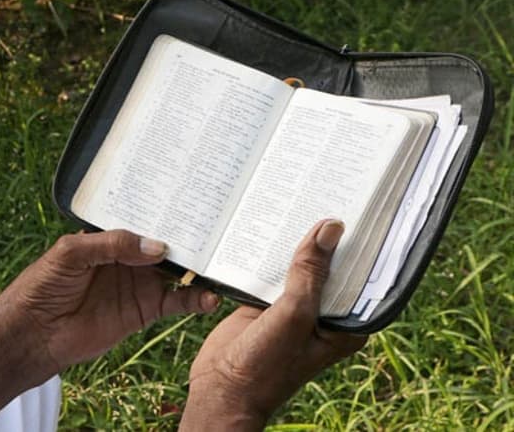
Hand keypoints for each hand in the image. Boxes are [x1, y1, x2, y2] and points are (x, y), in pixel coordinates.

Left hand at [0, 229, 219, 374]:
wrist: (34, 334)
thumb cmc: (43, 285)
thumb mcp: (71, 252)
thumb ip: (112, 244)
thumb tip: (158, 247)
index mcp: (110, 236)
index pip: (143, 220)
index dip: (164, 212)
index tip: (192, 201)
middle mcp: (129, 257)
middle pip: (166, 244)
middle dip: (190, 237)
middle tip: (220, 226)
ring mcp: (140, 283)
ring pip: (177, 271)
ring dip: (198, 267)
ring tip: (222, 261)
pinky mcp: (145, 310)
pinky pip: (176, 302)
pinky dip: (195, 299)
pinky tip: (209, 297)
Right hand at [180, 220, 367, 430]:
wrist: (222, 389)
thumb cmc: (267, 366)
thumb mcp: (295, 315)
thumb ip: (310, 272)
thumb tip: (329, 228)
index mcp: (345, 323)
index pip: (360, 276)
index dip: (360, 245)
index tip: (359, 209)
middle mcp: (323, 314)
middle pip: (329, 267)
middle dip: (326, 239)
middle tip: (326, 193)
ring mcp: (293, 308)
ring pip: (298, 267)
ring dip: (294, 244)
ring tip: (297, 200)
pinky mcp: (266, 304)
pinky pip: (271, 272)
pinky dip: (268, 254)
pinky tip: (265, 227)